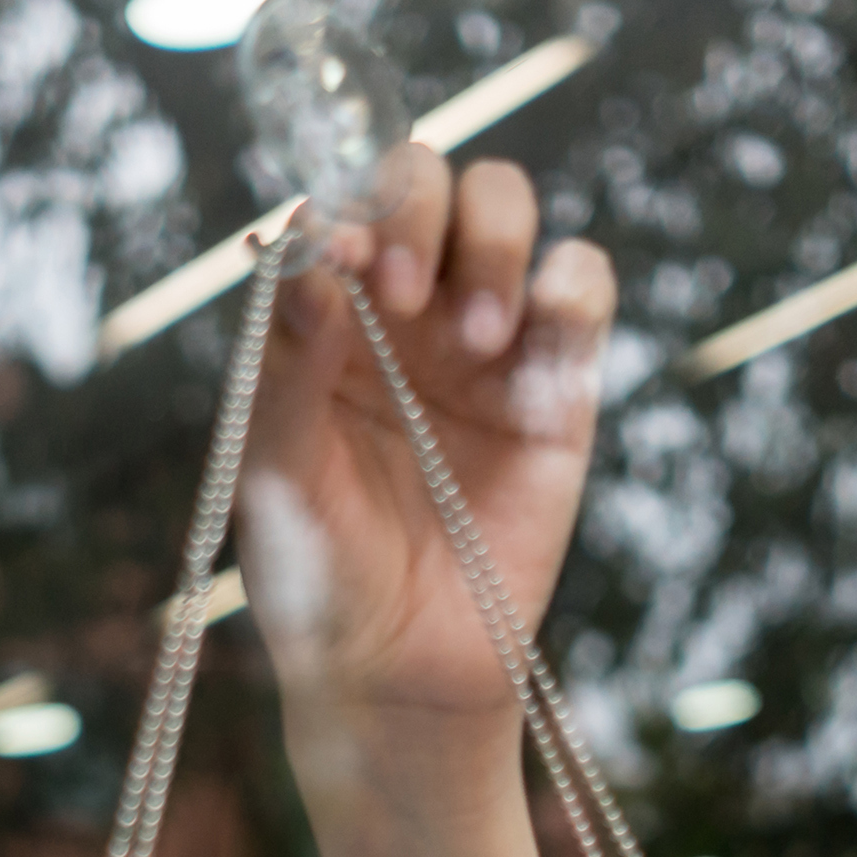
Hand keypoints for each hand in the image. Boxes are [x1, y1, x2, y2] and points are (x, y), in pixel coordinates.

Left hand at [238, 148, 619, 735]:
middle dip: (415, 205)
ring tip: (474, 338)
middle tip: (402, 292)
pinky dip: (568, 281)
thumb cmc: (319, 578)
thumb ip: (285, 367)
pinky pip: (580, 286)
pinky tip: (529, 340)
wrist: (402, 677)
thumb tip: (309, 260)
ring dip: (492, 238)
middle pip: (422, 178)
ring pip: (503, 207)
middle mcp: (400, 313)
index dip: (343, 200)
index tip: (344, 254)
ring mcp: (482, 341)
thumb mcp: (275, 477)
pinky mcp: (557, 385)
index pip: (337, 204)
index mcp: (321, 319)